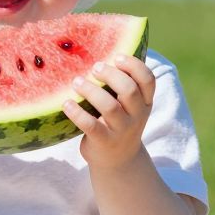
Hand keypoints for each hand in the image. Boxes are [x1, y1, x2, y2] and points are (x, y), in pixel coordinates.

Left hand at [65, 54, 154, 168]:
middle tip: (95, 68)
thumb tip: (101, 54)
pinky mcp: (104, 142)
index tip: (116, 56)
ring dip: (91, 91)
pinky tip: (66, 104)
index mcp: (144, 102)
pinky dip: (77, 113)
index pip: (148, 80)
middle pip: (129, 90)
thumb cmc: (119, 122)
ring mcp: (122, 130)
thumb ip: (122, 85)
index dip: (134, 66)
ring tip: (76, 82)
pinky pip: (91, 125)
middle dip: (111, 75)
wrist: (118, 161)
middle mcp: (137, 115)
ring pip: (109, 107)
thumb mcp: (129, 106)